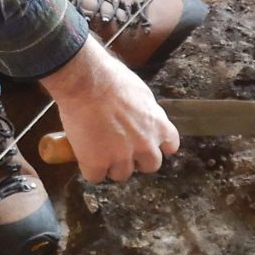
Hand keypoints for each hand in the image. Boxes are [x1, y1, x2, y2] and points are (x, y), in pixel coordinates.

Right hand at [40, 37, 179, 182]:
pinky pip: (95, 177)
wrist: (86, 81)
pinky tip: (83, 155)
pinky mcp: (98, 162)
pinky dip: (89, 168)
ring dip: (111, 166)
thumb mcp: (140, 92)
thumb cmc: (109, 77)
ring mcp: (122, 156)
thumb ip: (145, 112)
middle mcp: (145, 144)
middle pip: (150, 166)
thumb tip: (141, 118)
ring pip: (122, 175)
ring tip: (97, 150)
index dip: (158, 146)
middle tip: (121, 149)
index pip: (170, 146)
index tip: (148, 143)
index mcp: (158, 124)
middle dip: (137, 160)